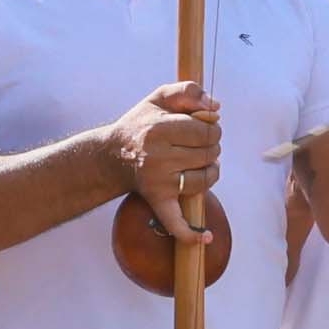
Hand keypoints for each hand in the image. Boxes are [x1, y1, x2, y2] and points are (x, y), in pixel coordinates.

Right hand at [112, 80, 222, 221]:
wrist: (112, 155)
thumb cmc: (141, 123)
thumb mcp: (159, 97)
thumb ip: (187, 91)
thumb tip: (216, 108)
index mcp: (160, 128)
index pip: (206, 129)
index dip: (212, 127)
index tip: (203, 126)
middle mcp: (159, 157)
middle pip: (209, 153)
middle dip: (211, 147)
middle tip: (198, 145)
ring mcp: (159, 182)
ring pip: (206, 180)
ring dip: (211, 172)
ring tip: (202, 164)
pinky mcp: (158, 201)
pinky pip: (176, 222)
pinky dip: (191, 233)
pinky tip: (207, 237)